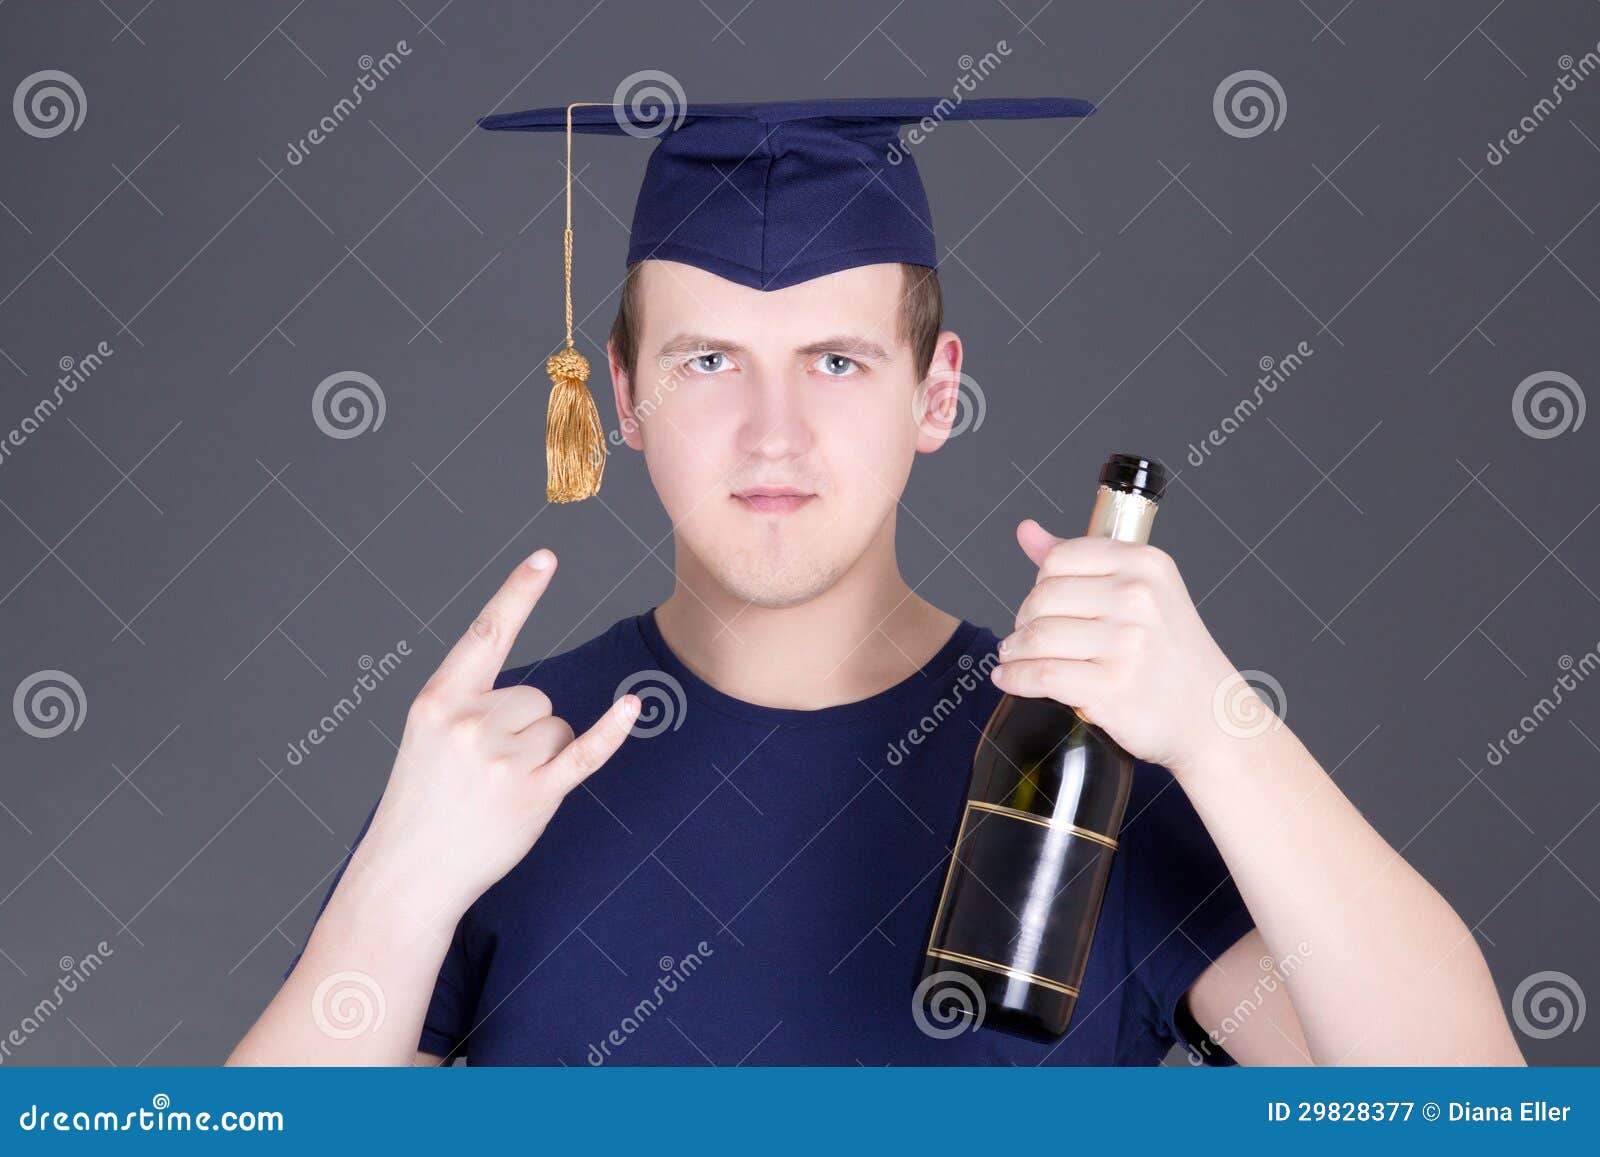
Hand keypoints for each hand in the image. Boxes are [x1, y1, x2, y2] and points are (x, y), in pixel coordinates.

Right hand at [357, 550, 639, 917]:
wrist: (409, 874)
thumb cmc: (422, 803)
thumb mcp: (426, 738)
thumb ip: (470, 704)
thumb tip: (537, 700)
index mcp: (439, 700)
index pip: (486, 634)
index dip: (518, 593)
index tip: (547, 557)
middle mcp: (472, 723)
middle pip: (537, 695)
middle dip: (523, 729)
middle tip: (484, 773)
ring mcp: (504, 760)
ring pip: (557, 727)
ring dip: (542, 756)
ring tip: (498, 791)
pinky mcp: (535, 795)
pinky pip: (584, 751)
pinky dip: (611, 730)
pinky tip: (631, 706)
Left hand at [990, 519, 1239, 772]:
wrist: (1210, 717)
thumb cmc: (1171, 654)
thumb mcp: (1142, 592)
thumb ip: (1081, 559)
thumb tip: (1027, 531)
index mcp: (1145, 564)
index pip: (1059, 557)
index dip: (1040, 582)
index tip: (1043, 604)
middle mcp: (1138, 597)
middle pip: (1042, 597)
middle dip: (1024, 620)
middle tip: (1027, 637)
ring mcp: (1126, 643)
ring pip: (1037, 636)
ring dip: (1015, 651)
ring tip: (1016, 657)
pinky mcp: (1112, 687)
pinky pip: (1041, 675)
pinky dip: (1016, 678)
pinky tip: (1010, 678)